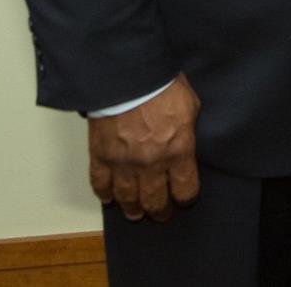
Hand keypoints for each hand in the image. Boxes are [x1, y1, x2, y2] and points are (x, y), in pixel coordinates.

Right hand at [87, 73, 200, 220]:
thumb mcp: (190, 107)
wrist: (129, 76)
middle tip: (161, 214)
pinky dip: (104, 194)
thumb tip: (185, 143)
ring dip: (132, 209)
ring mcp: (123, 162)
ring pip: (127, 198)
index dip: (186, 198)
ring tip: (136, 213)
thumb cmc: (162, 85)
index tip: (185, 199)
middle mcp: (151, 163)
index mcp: (178, 150)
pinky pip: (100, 183)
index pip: (185, 189)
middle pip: (155, 200)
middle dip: (160, 210)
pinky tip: (109, 199)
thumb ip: (187, 132)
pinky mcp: (100, 156)